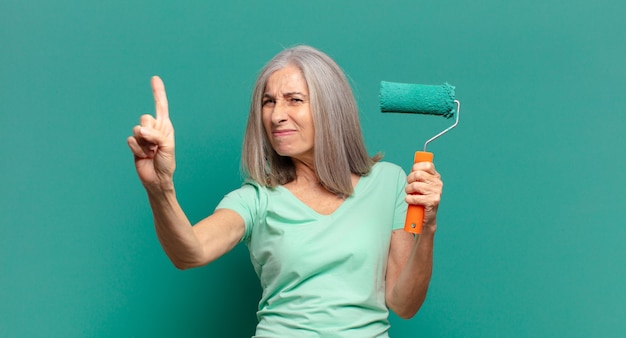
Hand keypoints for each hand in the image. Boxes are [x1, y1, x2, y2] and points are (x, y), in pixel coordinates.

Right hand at [127, 76, 175, 190]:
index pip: (161, 106)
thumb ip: (155, 135)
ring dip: (145, 144)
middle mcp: (154, 128)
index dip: (158, 92)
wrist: (157, 178)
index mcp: (165, 126)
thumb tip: (140, 129)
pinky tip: (144, 156)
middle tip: (156, 145)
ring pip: (137, 130)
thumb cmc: (166, 162)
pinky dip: (138, 150)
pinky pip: (131, 140)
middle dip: (150, 132)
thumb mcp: (167, 146)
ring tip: (151, 152)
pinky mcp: (135, 144)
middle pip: (145, 118)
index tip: (155, 78)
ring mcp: (143, 136)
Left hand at [405, 162, 442, 230]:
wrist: (426, 217)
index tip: (412, 172)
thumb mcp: (421, 184)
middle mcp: (438, 183)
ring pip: (415, 185)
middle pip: (418, 174)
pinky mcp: (432, 202)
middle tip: (409, 186)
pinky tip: (410, 201)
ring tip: (409, 194)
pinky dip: (409, 199)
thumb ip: (418, 173)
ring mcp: (436, 192)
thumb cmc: (421, 198)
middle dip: (409, 179)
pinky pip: (415, 197)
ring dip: (408, 190)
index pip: (427, 165)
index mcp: (435, 176)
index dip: (416, 167)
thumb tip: (415, 164)